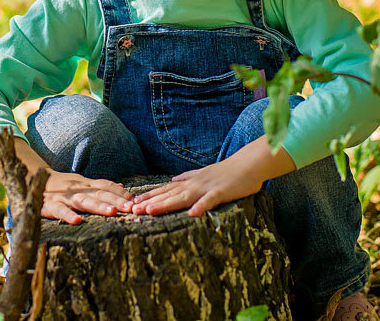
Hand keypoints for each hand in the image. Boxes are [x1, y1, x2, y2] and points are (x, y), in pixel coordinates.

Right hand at [41, 171, 134, 224]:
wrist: (29, 179)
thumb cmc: (60, 186)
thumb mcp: (81, 184)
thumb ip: (100, 187)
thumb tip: (123, 189)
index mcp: (85, 184)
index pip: (106, 186)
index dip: (120, 193)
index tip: (136, 201)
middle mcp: (76, 189)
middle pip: (99, 193)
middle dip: (116, 201)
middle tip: (132, 208)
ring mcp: (63, 197)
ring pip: (83, 201)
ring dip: (98, 206)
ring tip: (112, 212)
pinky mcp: (48, 205)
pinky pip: (58, 210)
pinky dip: (67, 215)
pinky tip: (76, 221)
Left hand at [129, 158, 262, 216]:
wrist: (247, 164)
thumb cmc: (227, 172)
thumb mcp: (203, 173)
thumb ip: (188, 177)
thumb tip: (173, 179)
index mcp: (190, 182)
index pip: (165, 190)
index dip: (149, 196)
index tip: (132, 203)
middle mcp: (194, 184)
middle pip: (169, 194)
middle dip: (150, 202)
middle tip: (132, 210)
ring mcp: (206, 188)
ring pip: (182, 197)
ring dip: (166, 204)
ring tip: (150, 211)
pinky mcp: (220, 192)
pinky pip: (209, 200)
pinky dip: (200, 206)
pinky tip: (191, 214)